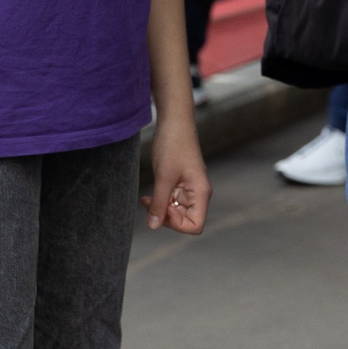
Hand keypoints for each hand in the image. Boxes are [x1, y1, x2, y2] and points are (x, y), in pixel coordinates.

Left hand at [145, 117, 209, 233]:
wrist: (173, 121)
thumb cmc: (174, 144)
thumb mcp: (164, 177)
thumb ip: (159, 203)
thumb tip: (153, 226)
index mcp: (200, 192)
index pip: (195, 225)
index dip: (177, 225)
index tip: (162, 211)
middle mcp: (197, 193)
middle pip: (185, 221)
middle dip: (166, 217)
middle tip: (151, 205)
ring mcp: (188, 189)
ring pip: (175, 212)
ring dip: (160, 209)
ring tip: (146, 200)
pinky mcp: (179, 184)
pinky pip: (170, 201)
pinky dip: (159, 201)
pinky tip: (148, 196)